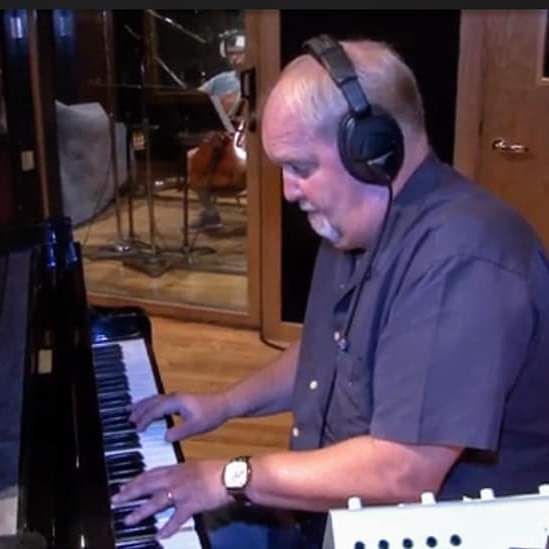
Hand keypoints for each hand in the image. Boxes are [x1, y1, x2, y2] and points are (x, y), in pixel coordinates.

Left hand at [111, 459, 229, 538]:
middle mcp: (176, 478)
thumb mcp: (196, 467)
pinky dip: (167, 528)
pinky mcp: (190, 505)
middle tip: (116, 500)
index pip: (151, 473)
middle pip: (147, 485)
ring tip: (128, 520)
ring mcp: (182, 492)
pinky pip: (176, 519)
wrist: (231, 475)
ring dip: (141, 512)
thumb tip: (173, 479)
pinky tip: (159, 535)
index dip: (135, 480)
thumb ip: (182, 473)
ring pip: (156, 502)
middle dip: (129, 492)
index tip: (123, 486)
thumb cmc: (216, 469)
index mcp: (177, 468)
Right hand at [129, 392, 229, 441]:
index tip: (137, 429)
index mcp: (177, 402)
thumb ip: (179, 433)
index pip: (156, 410)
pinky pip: (160, 401)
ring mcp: (177, 397)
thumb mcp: (196, 427)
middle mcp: (174, 397)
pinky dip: (150, 404)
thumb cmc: (212, 414)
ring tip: (130, 410)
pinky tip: (149, 410)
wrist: (224, 404)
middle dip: (139, 410)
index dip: (145, 419)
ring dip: (142, 405)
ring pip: (155, 399)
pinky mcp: (179, 400)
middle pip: (152, 402)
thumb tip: (164, 437)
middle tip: (128, 418)